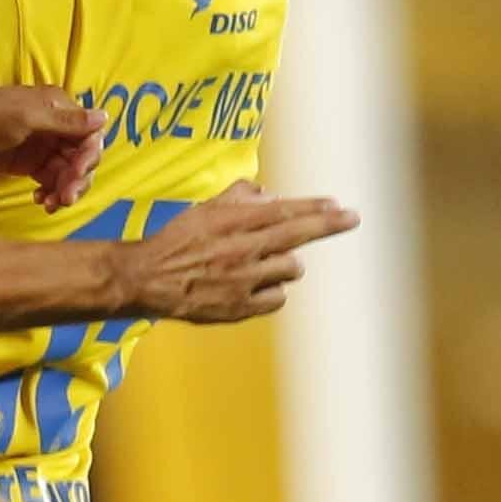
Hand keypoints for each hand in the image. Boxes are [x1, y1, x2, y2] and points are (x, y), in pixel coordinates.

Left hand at [0, 78, 101, 207]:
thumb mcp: (28, 116)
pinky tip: (40, 201)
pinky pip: (50, 181)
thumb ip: (65, 121)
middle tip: (65, 197)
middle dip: (77, 179)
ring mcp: (43, 148)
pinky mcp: (29, 164)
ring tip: (50, 204)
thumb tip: (104, 116)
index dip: (89, 157)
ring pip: (67, 173)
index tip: (77, 173)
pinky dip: (50, 193)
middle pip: (82, 158)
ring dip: (65, 190)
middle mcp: (56, 128)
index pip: (90, 137)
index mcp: (61, 109)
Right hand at [108, 188, 358, 324]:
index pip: (284, 210)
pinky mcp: (241, 307)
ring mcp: (244, 280)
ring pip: (291, 268)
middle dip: (329, 223)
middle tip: (352, 217)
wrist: (148, 279)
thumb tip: (270, 194)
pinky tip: (256, 286)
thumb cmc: (177, 241)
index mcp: (232, 222)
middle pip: (298, 234)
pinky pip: (277, 298)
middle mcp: (242, 249)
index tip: (339, 204)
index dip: (315, 208)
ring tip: (264, 263)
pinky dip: (273, 291)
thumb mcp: (204, 210)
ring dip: (286, 263)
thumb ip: (238, 198)